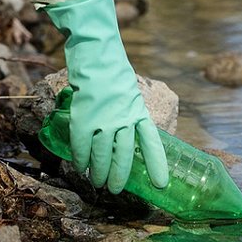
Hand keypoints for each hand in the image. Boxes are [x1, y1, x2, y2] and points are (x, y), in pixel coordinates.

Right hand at [38, 0, 168, 192]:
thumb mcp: (129, 93)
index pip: (151, 143)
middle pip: (124, 155)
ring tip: (97, 183)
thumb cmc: (112, 72)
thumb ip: (128, 115)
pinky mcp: (83, 117)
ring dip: (99, 171)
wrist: (95, 52)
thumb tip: (123, 138)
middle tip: (116, 190)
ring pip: (101, 154)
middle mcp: (124, 118)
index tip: (160, 184)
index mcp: (139, 111)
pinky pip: (82, 146)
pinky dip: (80, 159)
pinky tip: (80, 167)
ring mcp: (103, 119)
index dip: (156, 165)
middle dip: (120, 175)